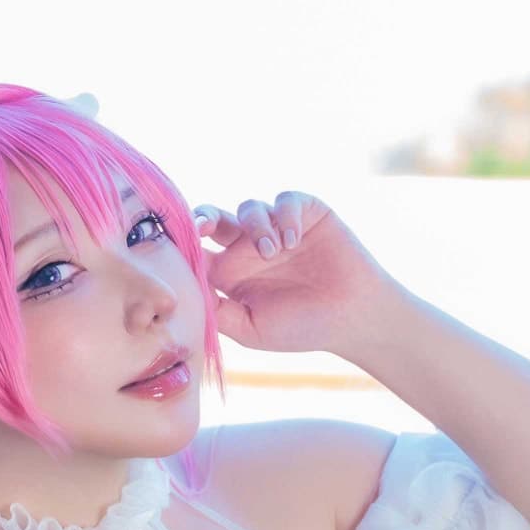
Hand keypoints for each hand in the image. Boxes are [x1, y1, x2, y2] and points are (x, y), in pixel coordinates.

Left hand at [188, 190, 396, 357]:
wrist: (351, 317)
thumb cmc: (301, 328)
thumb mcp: (251, 329)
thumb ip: (219, 312)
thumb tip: (185, 292)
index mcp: (230, 273)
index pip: (198, 251)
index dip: (185, 245)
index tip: (178, 248)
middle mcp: (248, 246)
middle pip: (215, 219)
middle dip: (204, 217)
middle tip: (203, 226)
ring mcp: (277, 227)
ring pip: (250, 209)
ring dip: (256, 226)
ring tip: (272, 251)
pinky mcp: (305, 213)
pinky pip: (285, 201)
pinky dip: (285, 216)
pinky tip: (292, 242)